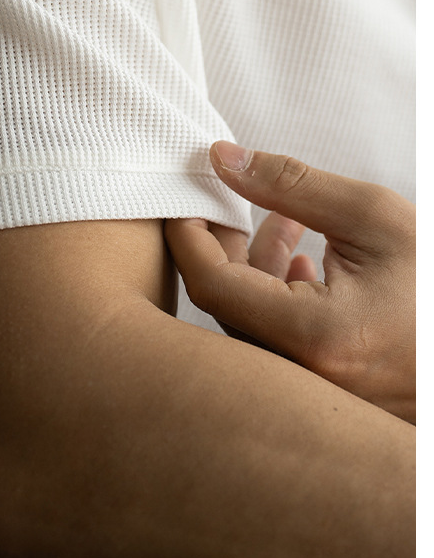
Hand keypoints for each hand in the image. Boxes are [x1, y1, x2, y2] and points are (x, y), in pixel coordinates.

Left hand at [164, 143, 414, 422]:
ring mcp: (309, 398)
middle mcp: (303, 381)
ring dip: (256, 269)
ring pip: (248, 326)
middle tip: (238, 202)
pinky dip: (277, 298)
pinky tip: (308, 264)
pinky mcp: (318, 400)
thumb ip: (291, 185)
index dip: (187, 233)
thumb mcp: (374, 218)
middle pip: (224, 305)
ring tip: (289, 223)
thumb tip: (220, 156)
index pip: (210, 283)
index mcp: (315, 338)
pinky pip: (273, 347)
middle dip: (227, 246)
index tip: (182, 196)